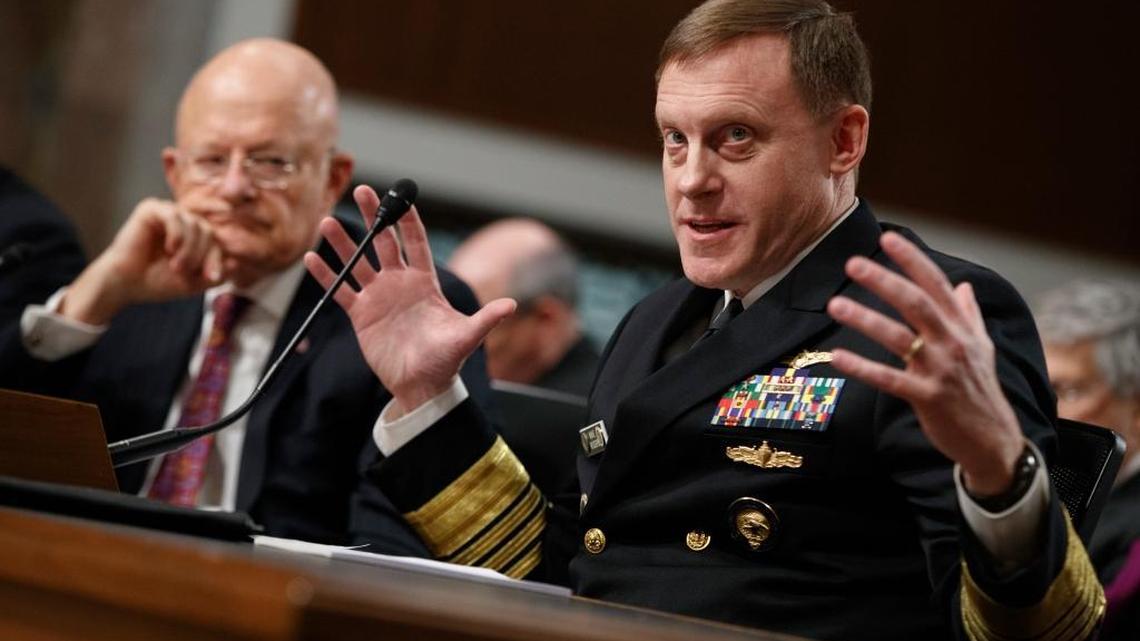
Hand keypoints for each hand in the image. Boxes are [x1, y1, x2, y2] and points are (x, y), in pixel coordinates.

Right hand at [62, 197, 225, 324]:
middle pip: (208, 231)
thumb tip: (236, 262)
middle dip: (202, 254)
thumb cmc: (156, 281)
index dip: (216, 259)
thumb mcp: (194, 282)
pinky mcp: (150, 209)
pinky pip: (174, 215)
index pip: (216, 241)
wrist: (126, 284)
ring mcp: (167, 213)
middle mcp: (182, 222)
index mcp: (193, 236)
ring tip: (176, 265)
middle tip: (185, 271)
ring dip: (189, 249)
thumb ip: (216, 274)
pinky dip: (176, 234)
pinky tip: (169, 248)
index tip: (211, 277)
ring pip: (195, 224)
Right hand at [303, 185, 515, 412]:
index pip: (416, 242)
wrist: (422, 385)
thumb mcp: (467, 337)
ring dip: (343, 244)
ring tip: (327, 223)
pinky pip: (341, 290)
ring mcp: (379, 297)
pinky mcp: (361, 314)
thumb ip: (486, 319)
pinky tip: (312, 259)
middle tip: (364, 190)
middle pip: (384, 242)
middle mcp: (400, 284)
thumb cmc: (446, 360)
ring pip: (358, 263)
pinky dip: (327, 276)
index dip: (407, 219)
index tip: (400, 196)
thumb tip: (513, 305)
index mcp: (425, 282)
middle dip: (374, 217)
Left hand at [826, 231, 1022, 495]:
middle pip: (916, 303)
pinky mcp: (927, 397)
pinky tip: (837, 356)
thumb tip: (965, 287)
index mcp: (962, 328)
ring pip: (898, 337)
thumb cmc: (980, 391)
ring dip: (865, 319)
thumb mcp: (982, 348)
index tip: (889, 238)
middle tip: (853, 263)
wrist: (994, 440)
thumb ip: (969, 316)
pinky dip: (862, 367)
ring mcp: (940, 370)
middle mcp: (953, 343)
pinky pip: (889, 379)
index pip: (936, 285)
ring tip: (835, 304)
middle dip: (884, 280)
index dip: (912, 260)